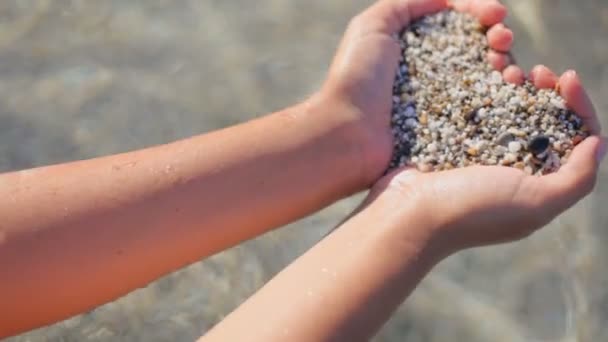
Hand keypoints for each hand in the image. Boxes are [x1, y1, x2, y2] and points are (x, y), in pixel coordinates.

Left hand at [319, 0, 517, 184]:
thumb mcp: (372, 26)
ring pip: (486, 76)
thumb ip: (405, 4)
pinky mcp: (449, 129)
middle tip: (501, 38)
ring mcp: (441, 101)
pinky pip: (482, 109)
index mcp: (415, 46)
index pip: (457, 22)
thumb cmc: (357, 76)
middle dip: (498, 35)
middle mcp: (431, 72)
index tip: (495, 13)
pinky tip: (513, 84)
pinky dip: (504, 94)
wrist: (348, 131)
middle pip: (476, 47)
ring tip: (507, 64)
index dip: (479, 11)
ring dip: (506, 62)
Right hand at [365, 70, 605, 254]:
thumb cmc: (472, 210)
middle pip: (547, 123)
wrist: (409, 213)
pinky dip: (488, 92)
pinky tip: (484, 77)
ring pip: (513, 113)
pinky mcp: (458, 145)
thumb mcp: (535, 203)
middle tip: (537, 71)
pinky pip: (481, 113)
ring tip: (508, 68)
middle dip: (550, 92)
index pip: (578, 141)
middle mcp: (517, 173)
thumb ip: (576, 178)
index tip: (566, 79)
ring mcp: (485, 158)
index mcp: (541, 188)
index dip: (580, 107)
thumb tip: (597, 143)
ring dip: (518, 87)